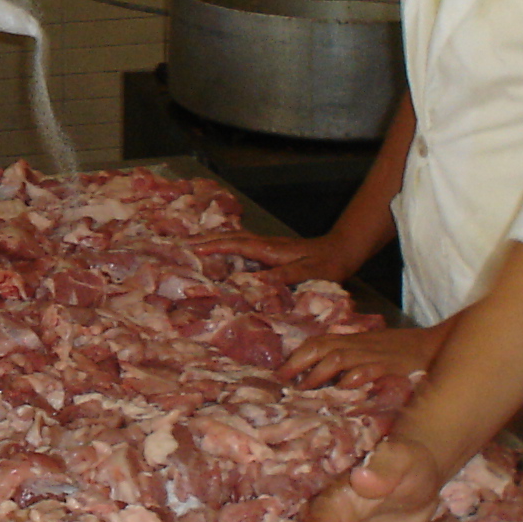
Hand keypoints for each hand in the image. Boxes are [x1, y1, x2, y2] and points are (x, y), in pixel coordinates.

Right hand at [196, 230, 353, 284]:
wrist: (342, 252)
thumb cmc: (326, 265)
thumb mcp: (308, 273)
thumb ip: (284, 276)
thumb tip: (258, 283)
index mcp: (269, 250)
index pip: (235, 245)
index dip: (213, 247)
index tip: (192, 250)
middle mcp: (264, 245)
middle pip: (229, 238)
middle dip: (205, 240)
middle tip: (181, 244)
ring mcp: (266, 246)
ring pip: (234, 240)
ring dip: (213, 241)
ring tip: (192, 246)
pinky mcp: (270, 251)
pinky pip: (241, 246)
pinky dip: (225, 246)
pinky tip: (219, 251)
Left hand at [285, 322, 445, 389]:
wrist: (437, 345)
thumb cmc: (402, 352)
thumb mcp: (372, 351)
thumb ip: (351, 361)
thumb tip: (324, 379)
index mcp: (353, 341)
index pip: (318, 342)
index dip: (297, 356)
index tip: (280, 372)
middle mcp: (359, 345)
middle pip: (321, 347)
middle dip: (299, 362)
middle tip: (283, 381)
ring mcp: (374, 355)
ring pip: (338, 357)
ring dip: (318, 373)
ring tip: (304, 389)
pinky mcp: (389, 366)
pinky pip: (368, 369)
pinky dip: (353, 378)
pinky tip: (343, 388)